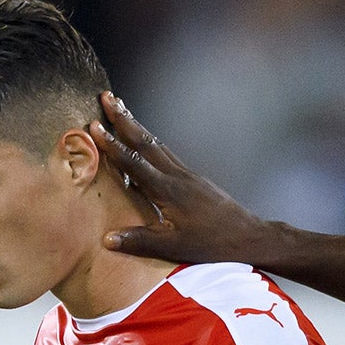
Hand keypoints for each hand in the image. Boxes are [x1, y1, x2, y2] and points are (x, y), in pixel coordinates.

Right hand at [90, 92, 281, 265]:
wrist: (250, 236)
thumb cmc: (214, 244)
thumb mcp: (175, 247)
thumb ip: (141, 241)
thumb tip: (107, 239)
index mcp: (169, 191)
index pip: (135, 163)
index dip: (112, 145)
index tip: (94, 125)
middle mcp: (178, 177)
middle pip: (146, 142)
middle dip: (124, 119)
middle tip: (106, 97)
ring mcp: (188, 175)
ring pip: (158, 145)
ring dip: (137, 126)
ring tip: (121, 109)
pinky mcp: (195, 180)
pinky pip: (168, 154)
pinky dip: (152, 142)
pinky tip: (148, 140)